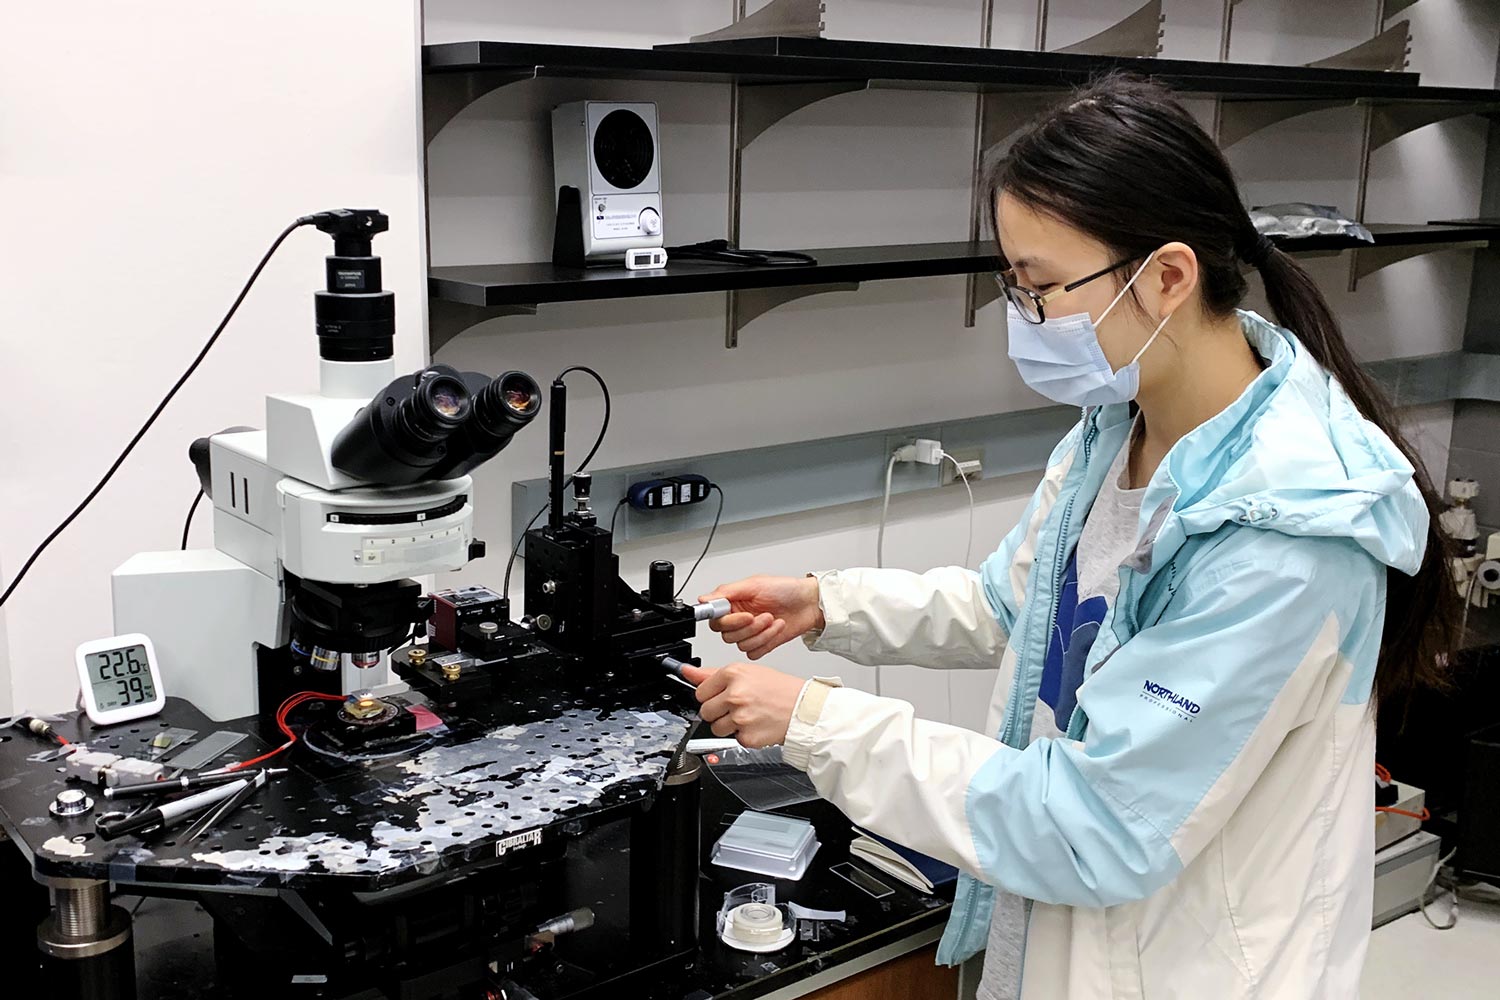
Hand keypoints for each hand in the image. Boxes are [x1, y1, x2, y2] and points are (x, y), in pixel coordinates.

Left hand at [680, 662, 805, 748]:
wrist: (804, 709)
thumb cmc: (779, 689)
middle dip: (718, 711)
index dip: (713, 695)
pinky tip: (757, 725)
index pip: (700, 691)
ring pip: (716, 728)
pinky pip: (733, 739)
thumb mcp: (748, 672)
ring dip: (729, 725)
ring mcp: (740, 717)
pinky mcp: (747, 737)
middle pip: (705, 711)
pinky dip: (744, 736)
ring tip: (749, 715)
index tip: (725, 695)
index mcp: (733, 674)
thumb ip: (712, 674)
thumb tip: (686, 671)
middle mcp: (735, 694)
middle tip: (739, 706)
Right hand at [700, 575, 824, 659]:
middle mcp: (739, 619)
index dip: (729, 621)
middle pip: (727, 635)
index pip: (716, 619)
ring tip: (773, 619)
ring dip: (761, 633)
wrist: (809, 603)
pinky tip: (777, 628)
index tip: (745, 615)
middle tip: (764, 615)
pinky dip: (767, 641)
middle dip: (749, 627)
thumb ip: (726, 592)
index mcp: (733, 603)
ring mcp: (751, 633)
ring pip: (741, 645)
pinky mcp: (762, 644)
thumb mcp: (754, 584)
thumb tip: (703, 598)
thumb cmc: (786, 589)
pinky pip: (754, 652)